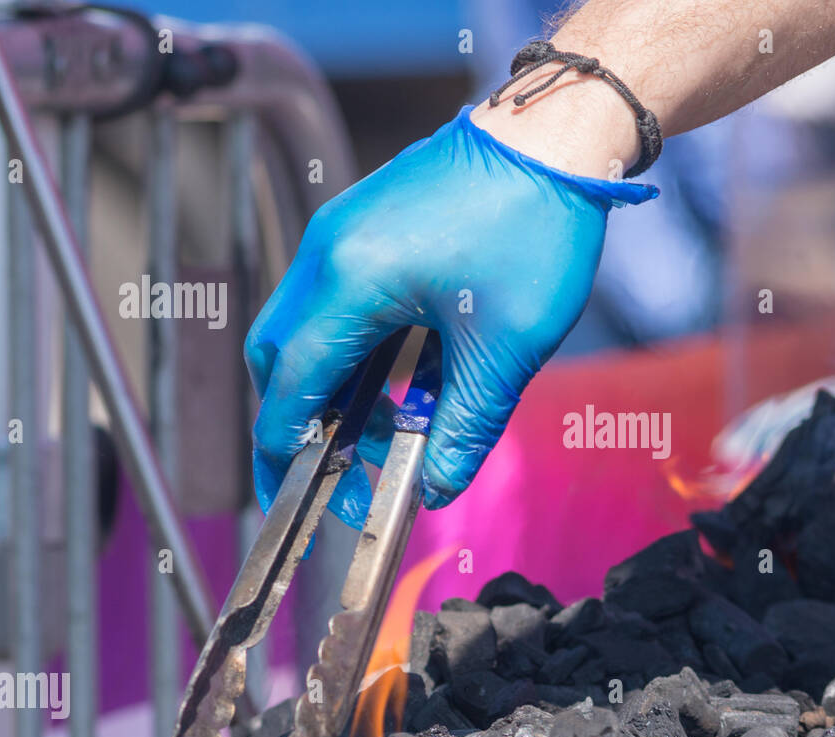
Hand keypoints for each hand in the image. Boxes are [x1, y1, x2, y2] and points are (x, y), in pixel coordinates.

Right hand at [243, 106, 656, 524]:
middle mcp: (327, 252)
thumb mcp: (506, 348)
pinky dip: (350, 352)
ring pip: (302, 329)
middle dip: (296, 425)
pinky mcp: (364, 227)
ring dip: (329, 388)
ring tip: (378, 438)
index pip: (292, 386)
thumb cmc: (536, 227)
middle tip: (328, 479)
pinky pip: (332, 302)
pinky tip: (398, 384)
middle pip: (278, 357)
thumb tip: (435, 487)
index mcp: (349, 280)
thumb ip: (465, 427)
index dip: (290, 453)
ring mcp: (341, 233)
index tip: (301, 501)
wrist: (555, 136)